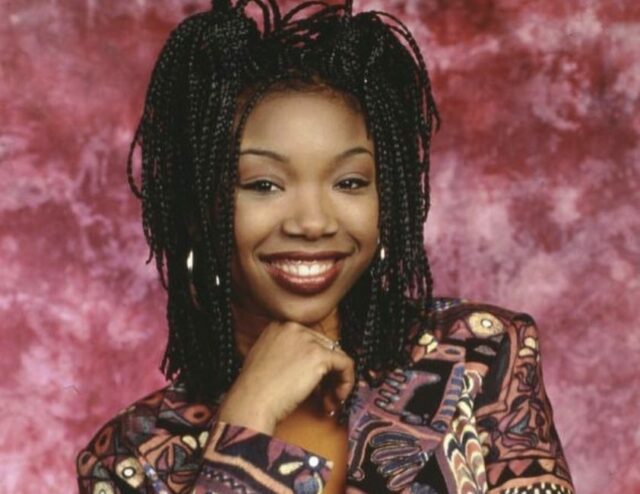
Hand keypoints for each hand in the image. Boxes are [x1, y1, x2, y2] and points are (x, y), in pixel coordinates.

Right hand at [216, 320, 354, 434]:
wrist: (251, 401)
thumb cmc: (254, 390)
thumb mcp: (265, 359)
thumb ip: (286, 353)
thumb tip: (309, 366)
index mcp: (279, 326)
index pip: (310, 340)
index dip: (314, 363)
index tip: (313, 381)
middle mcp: (294, 327)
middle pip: (324, 347)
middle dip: (327, 373)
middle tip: (324, 395)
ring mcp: (307, 340)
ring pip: (336, 356)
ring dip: (336, 380)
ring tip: (329, 399)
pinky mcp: (319, 356)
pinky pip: (346, 365)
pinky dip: (346, 381)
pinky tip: (337, 396)